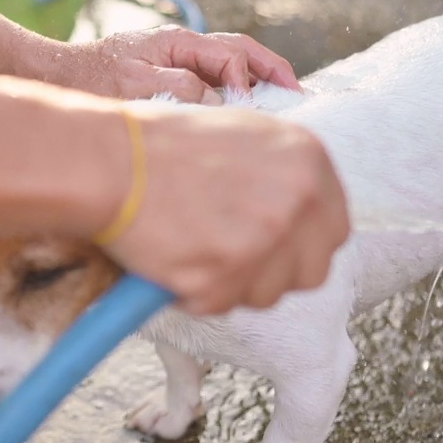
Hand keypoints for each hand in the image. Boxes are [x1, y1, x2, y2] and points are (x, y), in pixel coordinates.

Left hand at [44, 26, 301, 104]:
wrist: (53, 78)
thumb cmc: (89, 82)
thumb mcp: (132, 85)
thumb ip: (177, 87)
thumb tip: (216, 95)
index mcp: (177, 42)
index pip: (230, 56)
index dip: (247, 82)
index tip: (254, 110)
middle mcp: (182, 47)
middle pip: (241, 51)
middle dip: (273, 70)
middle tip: (300, 94)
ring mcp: (177, 60)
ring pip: (230, 62)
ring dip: (259, 78)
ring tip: (284, 99)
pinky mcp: (170, 77)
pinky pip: (213, 79)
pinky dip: (236, 89)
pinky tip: (245, 111)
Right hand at [99, 107, 348, 314]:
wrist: (108, 161)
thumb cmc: (160, 144)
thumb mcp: (243, 136)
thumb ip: (283, 173)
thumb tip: (299, 213)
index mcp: (309, 160)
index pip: (334, 229)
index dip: (302, 244)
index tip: (272, 246)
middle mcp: (297, 201)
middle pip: (311, 271)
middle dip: (273, 272)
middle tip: (229, 257)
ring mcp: (263, 242)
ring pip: (266, 295)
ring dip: (231, 284)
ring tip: (192, 246)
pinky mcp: (224, 277)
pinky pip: (219, 306)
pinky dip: (193, 293)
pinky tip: (171, 255)